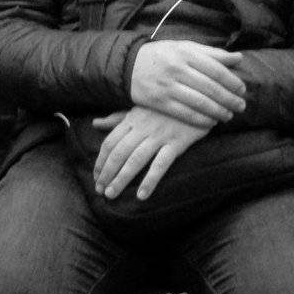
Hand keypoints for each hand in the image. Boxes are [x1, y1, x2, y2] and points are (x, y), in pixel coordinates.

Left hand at [91, 107, 208, 200]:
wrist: (198, 98)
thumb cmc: (166, 107)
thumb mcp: (140, 108)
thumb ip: (117, 118)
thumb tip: (95, 123)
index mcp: (132, 119)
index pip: (110, 142)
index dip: (100, 161)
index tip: (96, 176)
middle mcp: (143, 127)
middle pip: (118, 153)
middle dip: (106, 173)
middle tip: (99, 190)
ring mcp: (160, 135)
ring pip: (135, 160)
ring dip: (121, 179)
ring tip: (111, 194)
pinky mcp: (177, 143)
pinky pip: (160, 164)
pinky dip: (150, 180)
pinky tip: (141, 195)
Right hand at [129, 40, 246, 126]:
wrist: (129, 65)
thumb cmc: (163, 55)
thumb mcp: (185, 47)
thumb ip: (211, 53)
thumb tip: (238, 58)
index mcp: (185, 53)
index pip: (216, 69)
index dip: (232, 81)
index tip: (242, 89)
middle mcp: (177, 69)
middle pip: (210, 87)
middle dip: (229, 99)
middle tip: (241, 106)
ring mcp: (167, 86)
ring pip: (199, 102)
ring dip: (218, 111)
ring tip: (229, 115)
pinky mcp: (159, 102)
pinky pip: (185, 114)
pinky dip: (201, 120)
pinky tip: (211, 122)